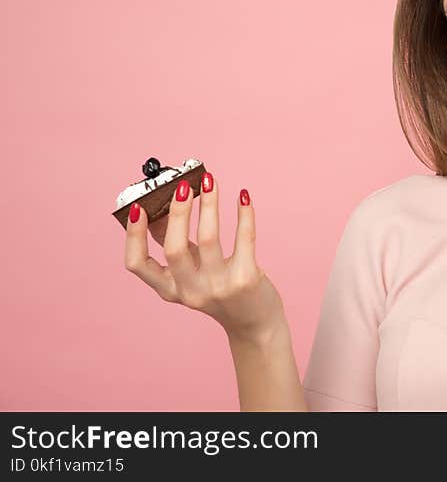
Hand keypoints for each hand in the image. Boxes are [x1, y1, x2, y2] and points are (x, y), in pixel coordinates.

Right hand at [123, 173, 284, 341]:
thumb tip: (159, 207)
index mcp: (170, 289)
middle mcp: (191, 291)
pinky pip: (244, 239)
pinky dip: (244, 214)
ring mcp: (219, 287)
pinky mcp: (247, 279)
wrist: (255, 323)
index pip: (137, 264)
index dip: (133, 235)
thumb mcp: (192, 272)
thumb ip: (176, 244)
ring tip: (210, 181)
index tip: (138, 207)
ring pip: (209, 239)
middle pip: (174, 248)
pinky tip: (243, 196)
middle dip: (177, 213)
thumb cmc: (221, 289)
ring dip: (208, 205)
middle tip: (182, 186)